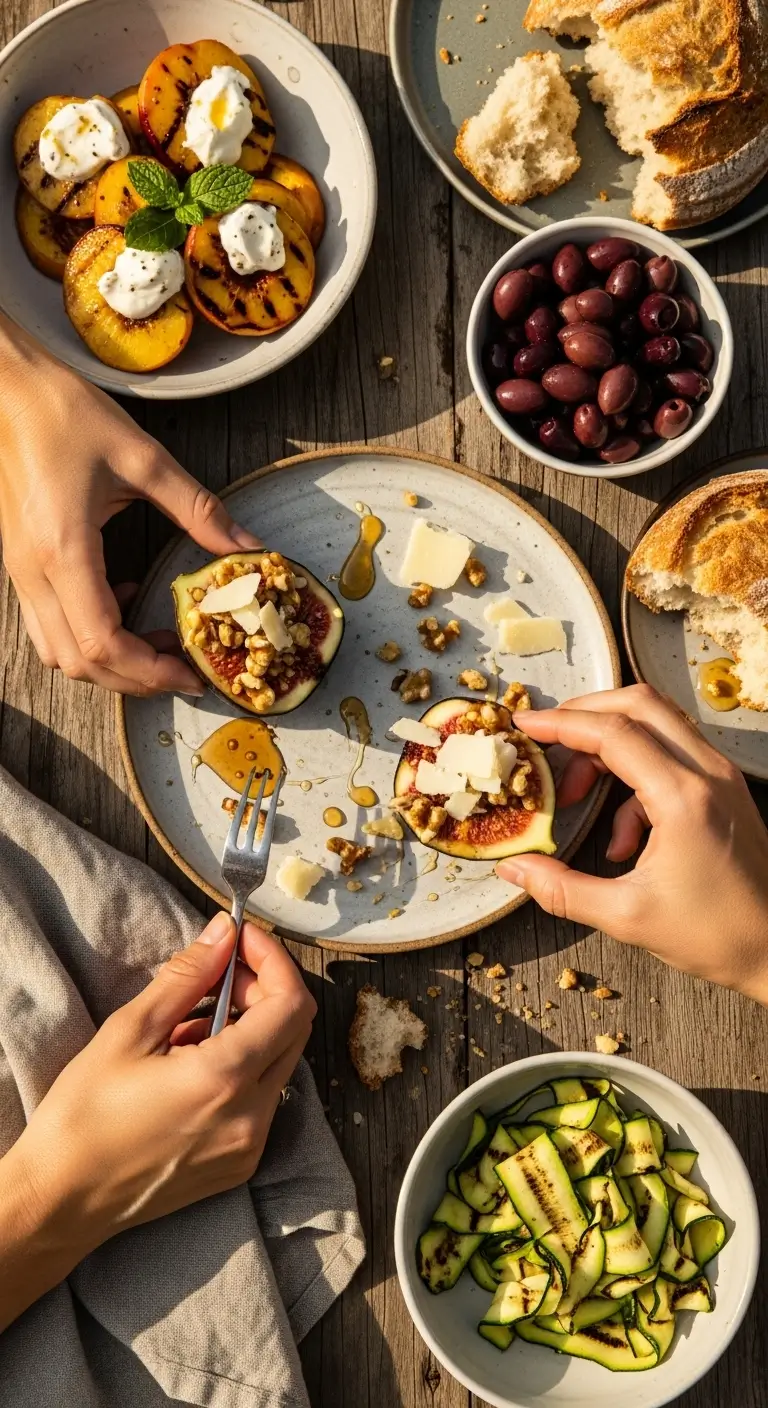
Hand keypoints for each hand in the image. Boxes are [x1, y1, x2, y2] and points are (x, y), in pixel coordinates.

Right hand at [0, 314, 259, 695]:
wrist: (6, 388)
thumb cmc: (65, 413)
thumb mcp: (144, 457)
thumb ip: (198, 508)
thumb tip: (247, 546)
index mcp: (65, 549)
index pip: (103, 642)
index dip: (150, 670)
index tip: (192, 673)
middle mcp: (35, 571)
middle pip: (80, 662)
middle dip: (135, 679)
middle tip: (184, 670)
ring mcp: (21, 571)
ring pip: (59, 651)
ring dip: (111, 663)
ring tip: (159, 642)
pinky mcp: (21, 562)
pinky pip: (49, 624)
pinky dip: (88, 634)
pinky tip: (124, 599)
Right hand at [12, 913, 315, 1248]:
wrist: (62, 1200)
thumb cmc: (84, 1116)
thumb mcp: (129, 1032)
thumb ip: (186, 977)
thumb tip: (224, 933)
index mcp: (224, 1079)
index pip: (290, 1003)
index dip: (273, 961)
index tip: (244, 939)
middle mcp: (251, 1117)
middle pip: (293, 1031)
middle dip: (264, 990)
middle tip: (218, 974)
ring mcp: (250, 1147)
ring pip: (278, 1064)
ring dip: (250, 1029)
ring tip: (188, 1026)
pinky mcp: (240, 1165)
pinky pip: (262, 1100)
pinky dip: (242, 1068)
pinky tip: (192, 1064)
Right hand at [497, 685, 767, 1003]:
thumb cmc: (717, 936)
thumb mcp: (626, 917)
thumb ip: (562, 889)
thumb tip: (513, 870)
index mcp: (683, 798)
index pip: (613, 733)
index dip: (561, 724)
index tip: (524, 725)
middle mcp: (707, 774)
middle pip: (638, 705)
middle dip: (584, 714)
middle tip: (548, 741)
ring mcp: (721, 778)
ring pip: (658, 723)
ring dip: (609, 743)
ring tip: (578, 794)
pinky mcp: (725, 790)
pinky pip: (672, 756)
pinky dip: (635, 777)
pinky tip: (623, 838)